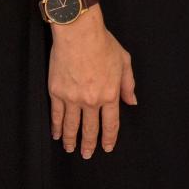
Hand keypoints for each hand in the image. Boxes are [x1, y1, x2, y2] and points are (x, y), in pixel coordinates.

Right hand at [47, 16, 136, 158]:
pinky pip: (56, 115)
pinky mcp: (57, 92)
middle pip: (90, 129)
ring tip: (71, 149)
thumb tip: (132, 102)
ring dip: (71, 140)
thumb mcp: (124, 61)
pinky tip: (57, 134)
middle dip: (89, 144)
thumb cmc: (104, 43)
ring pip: (72, 125)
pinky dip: (56, 127)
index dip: (109, 138)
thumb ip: (128, 84)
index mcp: (110, 94)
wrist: (79, 33)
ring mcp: (72, 98)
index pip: (111, 124)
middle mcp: (91, 100)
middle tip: (87, 155)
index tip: (107, 147)